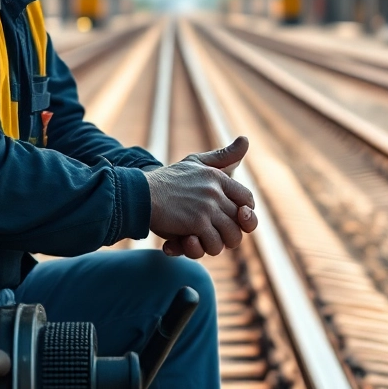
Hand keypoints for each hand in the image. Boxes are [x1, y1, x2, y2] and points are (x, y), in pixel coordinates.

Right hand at [145, 137, 257, 257]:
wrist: (140, 193)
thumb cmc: (167, 179)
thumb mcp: (196, 163)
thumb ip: (222, 156)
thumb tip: (246, 139)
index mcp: (217, 177)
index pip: (247, 199)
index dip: (244, 214)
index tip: (230, 219)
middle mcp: (216, 191)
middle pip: (240, 223)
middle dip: (228, 234)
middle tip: (212, 235)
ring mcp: (207, 207)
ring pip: (230, 237)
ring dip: (215, 244)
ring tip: (200, 240)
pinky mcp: (197, 222)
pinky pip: (213, 244)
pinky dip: (201, 248)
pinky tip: (187, 241)